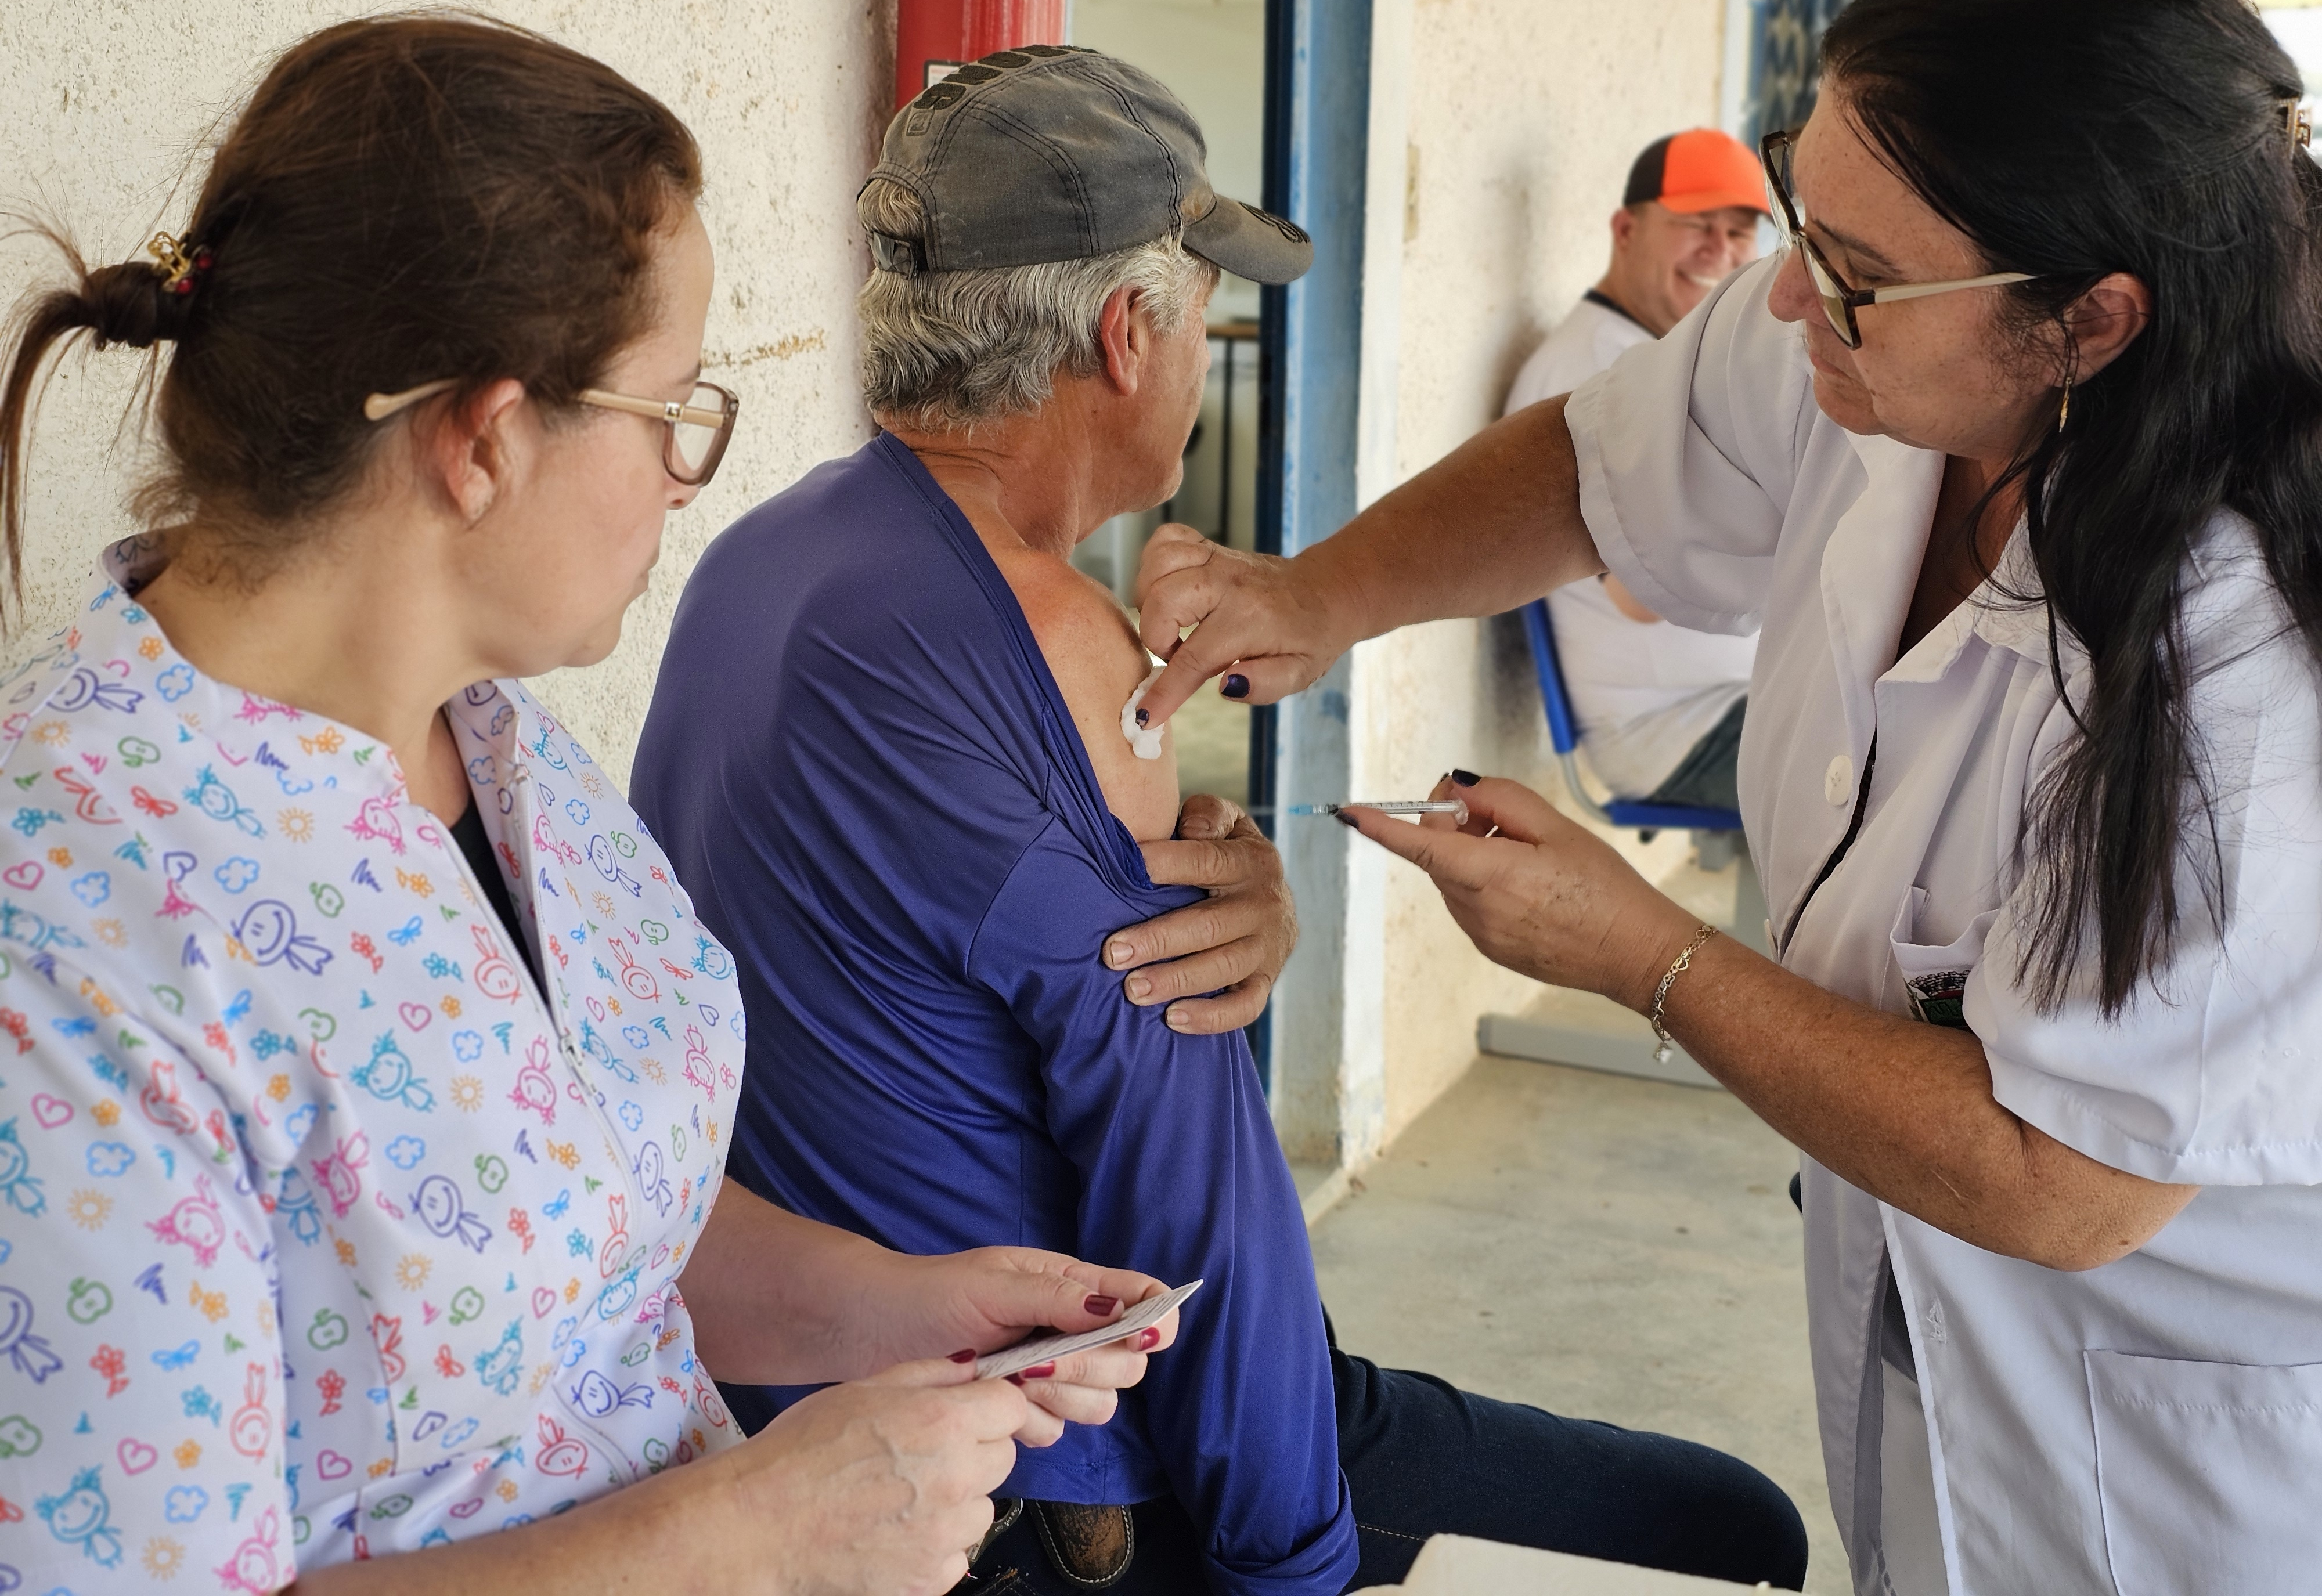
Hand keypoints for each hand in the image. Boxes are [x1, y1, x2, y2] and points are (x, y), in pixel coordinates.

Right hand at [723, 1357, 1026, 1595]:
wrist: (756, 1527)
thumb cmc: (798, 1452)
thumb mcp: (862, 1389)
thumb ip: (928, 1374)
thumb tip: (972, 1369)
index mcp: (943, 1423)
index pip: (1011, 1408)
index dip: (989, 1407)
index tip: (967, 1414)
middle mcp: (955, 1479)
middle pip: (1001, 1459)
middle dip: (973, 1452)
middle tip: (921, 1455)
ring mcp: (944, 1537)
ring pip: (981, 1511)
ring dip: (955, 1503)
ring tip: (899, 1498)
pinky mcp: (929, 1580)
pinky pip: (955, 1556)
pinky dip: (934, 1546)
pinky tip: (891, 1532)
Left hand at [867, 1247, 1179, 1442]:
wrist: (876, 1333)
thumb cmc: (932, 1294)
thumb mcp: (993, 1284)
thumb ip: (1056, 1297)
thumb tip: (1118, 1313)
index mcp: (1073, 1287)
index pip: (1145, 1301)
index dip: (1159, 1319)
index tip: (1144, 1336)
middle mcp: (1073, 1331)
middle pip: (1129, 1365)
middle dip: (1090, 1367)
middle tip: (1038, 1360)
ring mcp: (1053, 1375)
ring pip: (1099, 1405)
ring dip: (1060, 1396)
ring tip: (1011, 1378)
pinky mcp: (1026, 1411)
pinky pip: (1055, 1430)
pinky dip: (1027, 1421)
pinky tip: (996, 1399)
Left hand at [1106, 793, 1295, 1033]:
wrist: (1274, 894)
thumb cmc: (1227, 855)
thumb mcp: (1226, 822)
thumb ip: (1207, 816)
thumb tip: (1189, 830)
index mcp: (1252, 860)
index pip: (1206, 861)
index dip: (1164, 865)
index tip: (1123, 870)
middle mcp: (1264, 904)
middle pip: (1209, 925)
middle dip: (1158, 940)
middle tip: (1112, 952)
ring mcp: (1268, 947)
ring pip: (1223, 968)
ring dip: (1175, 980)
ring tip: (1132, 989)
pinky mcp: (1266, 980)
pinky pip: (1244, 1006)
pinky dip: (1211, 1017)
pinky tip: (1172, 1020)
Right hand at [1133, 523, 1356, 726]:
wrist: (1326, 592)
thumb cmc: (1308, 637)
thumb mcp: (1299, 673)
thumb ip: (1265, 685)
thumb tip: (1226, 686)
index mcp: (1249, 618)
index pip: (1193, 659)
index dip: (1165, 692)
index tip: (1146, 715)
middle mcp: (1228, 582)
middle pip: (1162, 601)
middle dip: (1155, 638)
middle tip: (1177, 655)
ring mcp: (1217, 558)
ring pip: (1156, 566)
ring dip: (1150, 600)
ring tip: (1169, 624)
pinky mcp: (1209, 546)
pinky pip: (1165, 540)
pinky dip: (1154, 564)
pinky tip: (1167, 589)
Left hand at [1339, 774, 1693, 1008]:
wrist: (1635, 952)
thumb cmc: (1606, 890)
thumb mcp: (1558, 829)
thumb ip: (1501, 801)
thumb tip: (1458, 787)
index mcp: (1491, 876)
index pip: (1420, 846)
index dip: (1381, 827)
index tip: (1350, 813)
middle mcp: (1476, 910)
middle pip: (1438, 854)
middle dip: (1456, 825)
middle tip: (1501, 815)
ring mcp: (1481, 934)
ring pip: (1453, 878)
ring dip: (1472, 855)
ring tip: (1529, 854)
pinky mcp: (1491, 948)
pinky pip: (1470, 902)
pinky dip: (1484, 881)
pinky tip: (1531, 883)